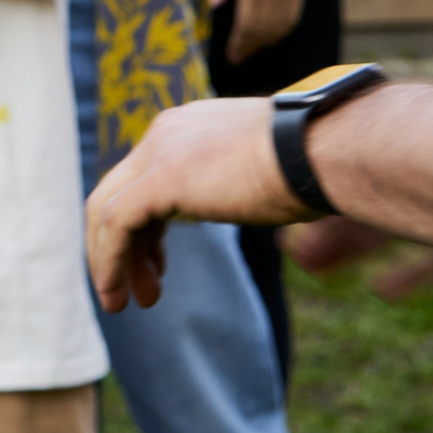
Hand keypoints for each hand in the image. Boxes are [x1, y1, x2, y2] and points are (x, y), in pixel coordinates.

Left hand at [88, 97, 315, 310]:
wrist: (326, 152)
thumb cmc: (315, 167)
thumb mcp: (263, 170)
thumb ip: (234, 181)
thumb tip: (245, 196)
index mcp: (187, 129)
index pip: (144, 180)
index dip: (144, 228)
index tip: (155, 268)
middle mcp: (165, 134)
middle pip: (118, 194)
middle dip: (122, 248)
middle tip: (135, 291)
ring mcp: (159, 152)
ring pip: (107, 210)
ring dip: (109, 260)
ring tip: (121, 302)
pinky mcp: (162, 178)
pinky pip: (116, 223)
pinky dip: (109, 259)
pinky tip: (117, 289)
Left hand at [208, 0, 304, 64]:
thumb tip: (212, 5)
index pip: (245, 25)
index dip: (238, 44)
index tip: (231, 55)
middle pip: (261, 31)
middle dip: (249, 47)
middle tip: (239, 57)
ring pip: (278, 28)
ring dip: (265, 43)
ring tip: (252, 50)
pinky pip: (291, 20)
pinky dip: (281, 32)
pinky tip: (271, 37)